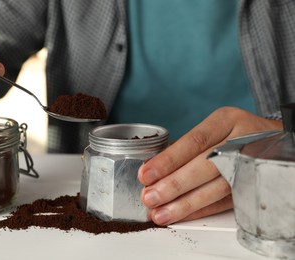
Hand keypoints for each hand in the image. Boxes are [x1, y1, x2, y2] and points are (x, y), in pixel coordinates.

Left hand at [138, 107, 282, 225]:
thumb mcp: (213, 127)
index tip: (146, 174)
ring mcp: (250, 165)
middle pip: (205, 165)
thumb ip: (185, 147)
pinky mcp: (251, 186)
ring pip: (216, 187)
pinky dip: (200, 210)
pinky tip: (181, 214)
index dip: (169, 159)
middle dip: (174, 184)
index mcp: (227, 120)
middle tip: (150, 196)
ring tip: (161, 213)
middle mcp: (241, 140)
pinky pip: (223, 202)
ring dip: (185, 203)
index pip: (195, 141)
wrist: (272, 139)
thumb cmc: (233, 132)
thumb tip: (152, 168)